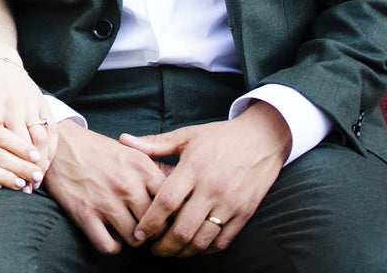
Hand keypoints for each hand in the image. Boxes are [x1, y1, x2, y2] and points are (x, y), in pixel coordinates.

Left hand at [0, 57, 56, 186]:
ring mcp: (28, 105)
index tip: (5, 186)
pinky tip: (47, 162)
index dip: (3, 167)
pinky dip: (52, 148)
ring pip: (39, 139)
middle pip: (21, 146)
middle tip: (26, 189)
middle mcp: (11, 108)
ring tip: (37, 179)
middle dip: (24, 170)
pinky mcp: (42, 101)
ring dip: (41, 162)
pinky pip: (52, 128)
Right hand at [41, 121, 164, 253]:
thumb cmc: (98, 149)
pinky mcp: (84, 214)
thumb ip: (156, 168)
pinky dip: (112, 246)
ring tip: (128, 230)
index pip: (172, 202)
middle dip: (154, 231)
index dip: (172, 214)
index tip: (167, 218)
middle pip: (156, 225)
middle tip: (148, 229)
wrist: (60, 144)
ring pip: (135, 239)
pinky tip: (110, 235)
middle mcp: (126, 185)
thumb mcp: (131, 151)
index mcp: (142, 167)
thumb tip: (181, 184)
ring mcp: (105, 201)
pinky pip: (108, 246)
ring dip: (133, 239)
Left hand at [119, 101, 291, 256]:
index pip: (166, 202)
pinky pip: (224, 240)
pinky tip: (196, 247)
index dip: (150, 222)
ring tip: (172, 251)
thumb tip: (124, 140)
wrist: (263, 137)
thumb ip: (155, 144)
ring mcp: (231, 202)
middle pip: (183, 228)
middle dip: (164, 245)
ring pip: (203, 239)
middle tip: (153, 250)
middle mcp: (212, 188)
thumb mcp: (186, 135)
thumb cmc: (220, 136)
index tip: (139, 234)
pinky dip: (207, 249)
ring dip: (184, 251)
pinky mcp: (246, 212)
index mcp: (194, 168)